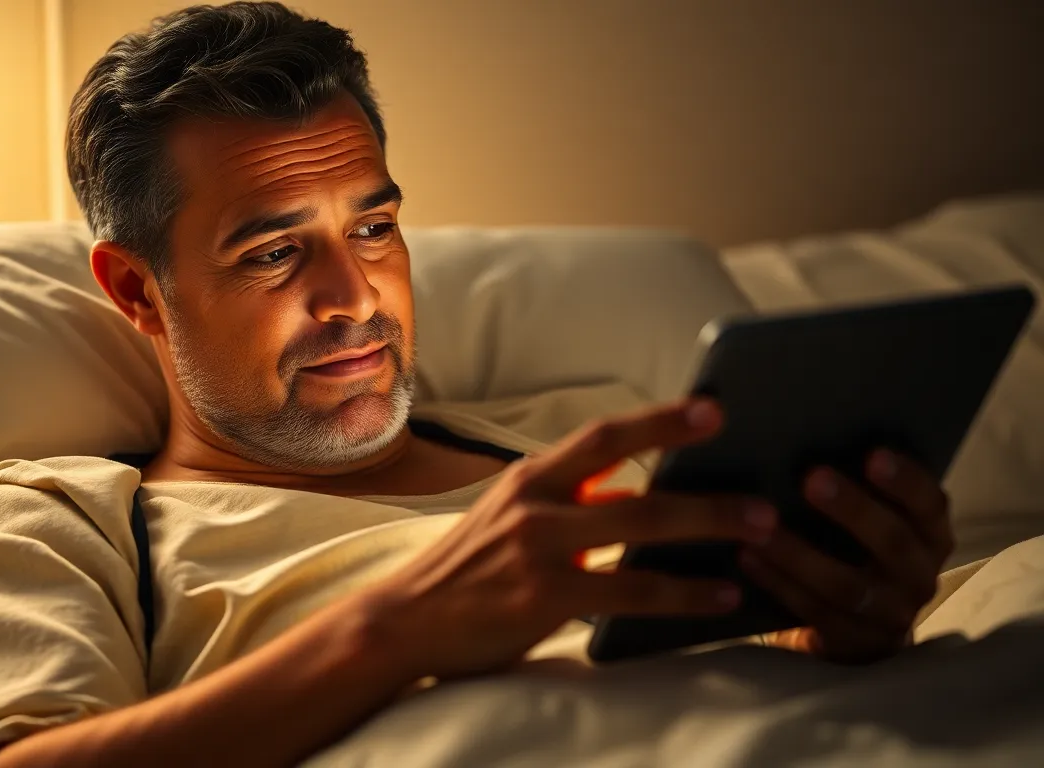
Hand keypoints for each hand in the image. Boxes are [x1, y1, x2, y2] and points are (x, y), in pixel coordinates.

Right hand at [367, 398, 776, 681]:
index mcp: (530, 478)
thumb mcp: (511, 520)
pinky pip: (631, 592)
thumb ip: (569, 505)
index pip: (602, 436)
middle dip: (703, 478)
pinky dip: (683, 593)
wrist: (404, 619)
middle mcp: (535, 502)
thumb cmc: (469, 572)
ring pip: (641, 528)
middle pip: (633, 478)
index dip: (659, 419)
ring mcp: (538, 548)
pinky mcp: (544, 596)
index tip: (712, 408)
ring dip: (707, 526)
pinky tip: (722, 596)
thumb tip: (643, 499)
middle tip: (762, 483)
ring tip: (760, 530)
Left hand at [743, 450, 952, 662]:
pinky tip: (748, 558)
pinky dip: (778, 583)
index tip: (873, 454)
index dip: (906, 481)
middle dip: (853, 510)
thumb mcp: (867, 523)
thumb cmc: (852, 551)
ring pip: (847, 585)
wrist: (854, 630)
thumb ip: (854, 488)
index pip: (931, 506)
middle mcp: (918, 576)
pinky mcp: (851, 643)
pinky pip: (814, 612)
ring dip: (799, 553)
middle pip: (893, 543)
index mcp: (929, 537)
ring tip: (759, 527)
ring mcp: (888, 615)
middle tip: (811, 478)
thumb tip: (805, 432)